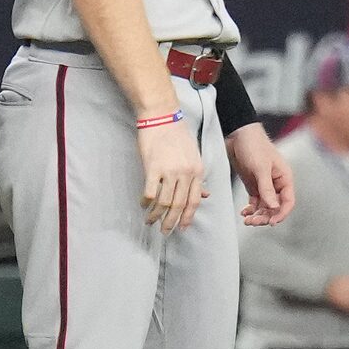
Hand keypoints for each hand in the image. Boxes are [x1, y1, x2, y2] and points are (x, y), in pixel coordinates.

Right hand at [136, 113, 208, 232]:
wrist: (162, 116)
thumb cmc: (177, 135)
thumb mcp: (194, 156)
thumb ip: (197, 177)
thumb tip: (205, 195)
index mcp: (198, 171)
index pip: (194, 200)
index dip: (188, 217)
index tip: (182, 228)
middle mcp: (186, 173)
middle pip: (180, 205)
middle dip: (172, 222)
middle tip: (165, 232)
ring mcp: (170, 171)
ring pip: (165, 202)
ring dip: (157, 215)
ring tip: (150, 221)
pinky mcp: (153, 167)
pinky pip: (150, 192)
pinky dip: (146, 202)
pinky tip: (143, 205)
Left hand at [227, 123, 291, 225]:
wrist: (238, 134)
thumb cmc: (253, 146)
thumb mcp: (260, 168)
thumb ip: (267, 188)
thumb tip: (273, 207)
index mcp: (284, 178)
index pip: (288, 201)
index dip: (281, 213)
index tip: (270, 222)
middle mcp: (276, 183)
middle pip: (276, 207)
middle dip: (266, 216)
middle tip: (253, 222)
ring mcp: (265, 184)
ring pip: (265, 206)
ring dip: (257, 215)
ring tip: (246, 220)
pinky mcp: (254, 184)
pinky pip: (255, 202)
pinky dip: (251, 209)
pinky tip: (244, 212)